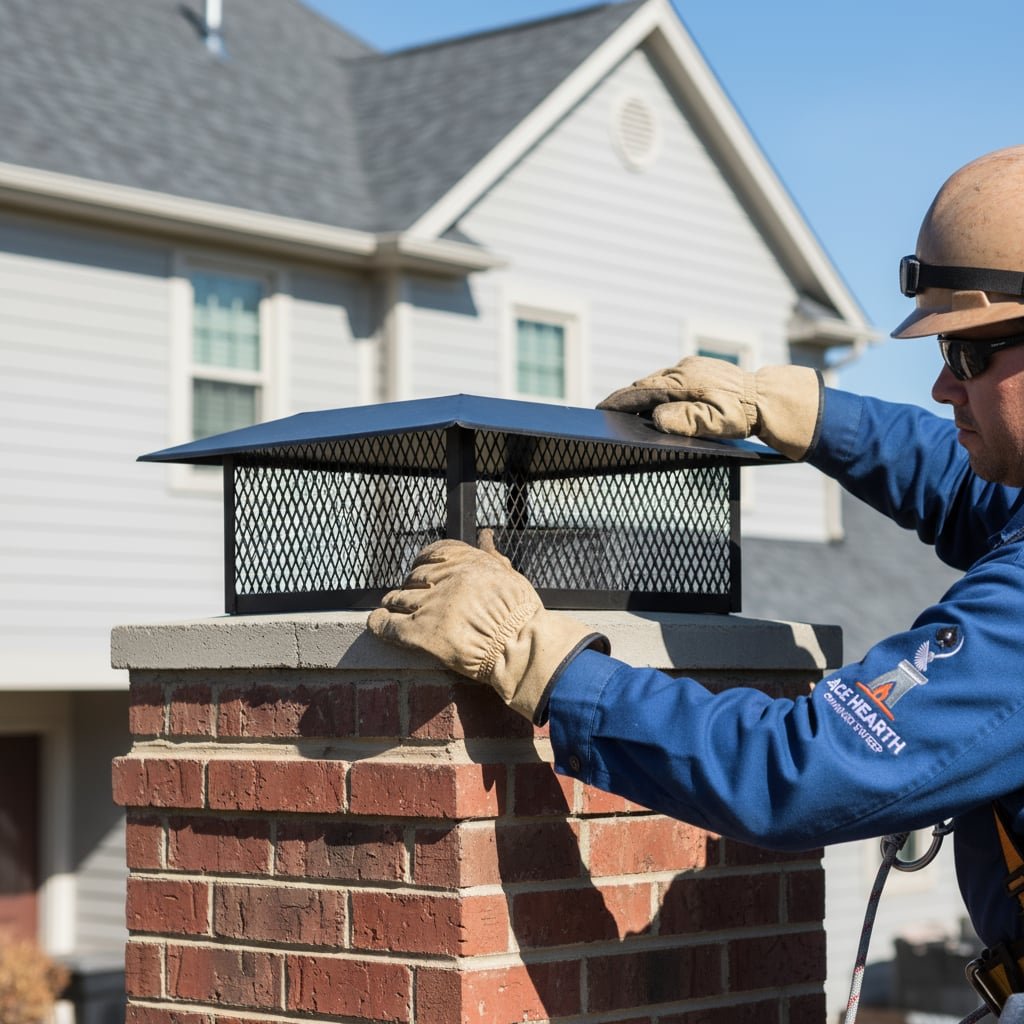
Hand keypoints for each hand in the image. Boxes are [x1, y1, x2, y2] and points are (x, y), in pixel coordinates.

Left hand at [366, 535, 608, 722]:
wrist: (519, 646)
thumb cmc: (522, 614)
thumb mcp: (509, 575)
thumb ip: (491, 554)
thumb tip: (485, 535)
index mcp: (467, 561)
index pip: (434, 552)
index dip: (423, 560)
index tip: (420, 568)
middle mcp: (445, 578)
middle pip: (414, 578)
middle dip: (409, 586)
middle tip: (406, 595)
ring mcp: (430, 605)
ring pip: (399, 599)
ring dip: (392, 603)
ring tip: (389, 607)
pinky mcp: (420, 632)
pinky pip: (390, 626)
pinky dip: (379, 624)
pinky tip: (376, 623)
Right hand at [598, 355, 821, 459]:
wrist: (766, 397)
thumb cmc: (741, 415)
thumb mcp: (714, 423)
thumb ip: (685, 420)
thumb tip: (657, 416)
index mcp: (684, 382)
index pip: (643, 391)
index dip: (620, 400)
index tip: (602, 407)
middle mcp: (684, 369)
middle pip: (646, 383)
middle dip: (627, 396)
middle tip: (609, 408)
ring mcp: (691, 365)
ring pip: (658, 379)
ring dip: (643, 391)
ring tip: (629, 405)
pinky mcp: (698, 366)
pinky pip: (670, 377)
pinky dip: (659, 387)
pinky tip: (657, 397)